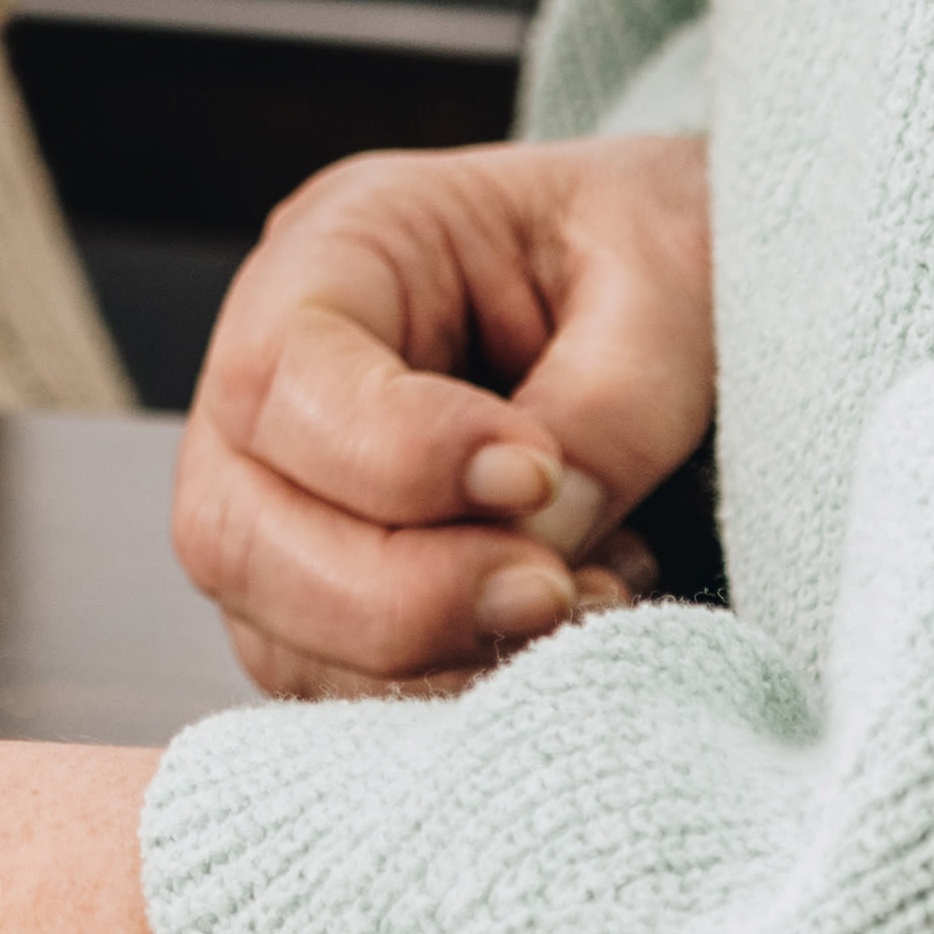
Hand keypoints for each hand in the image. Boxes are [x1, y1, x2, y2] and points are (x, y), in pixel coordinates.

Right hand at [169, 133, 716, 700]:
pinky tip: (564, 630)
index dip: (397, 455)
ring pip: (274, 633)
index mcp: (340, 245)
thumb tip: (537, 548)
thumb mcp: (667, 276)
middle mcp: (276, 380)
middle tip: (554, 591)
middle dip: (397, 593)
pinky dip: (451, 688)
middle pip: (233, 529)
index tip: (539, 476)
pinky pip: (339, 686)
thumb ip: (606, 409)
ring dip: (433, 656)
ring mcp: (285, 498)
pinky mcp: (331, 596)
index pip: (284, 375)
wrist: (699, 283)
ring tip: (589, 604)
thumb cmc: (667, 247)